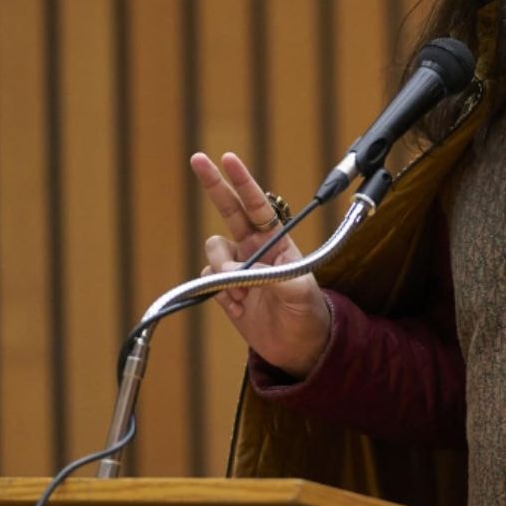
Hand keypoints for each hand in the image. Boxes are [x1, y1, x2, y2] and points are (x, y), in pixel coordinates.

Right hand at [191, 151, 331, 378]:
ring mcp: (237, 268)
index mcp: (277, 241)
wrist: (299, 346)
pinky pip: (209, 280)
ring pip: (213, 251)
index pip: (257, 204)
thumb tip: (238, 270)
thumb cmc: (307, 313)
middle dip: (214, 185)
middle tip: (198, 159)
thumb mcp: (299, 292)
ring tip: (245, 294)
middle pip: (228, 210)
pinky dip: (221, 293)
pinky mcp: (225, 290)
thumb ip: (272, 278)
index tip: (228, 158)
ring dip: (224, 270)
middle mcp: (254, 248)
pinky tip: (241, 307)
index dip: (243, 181)